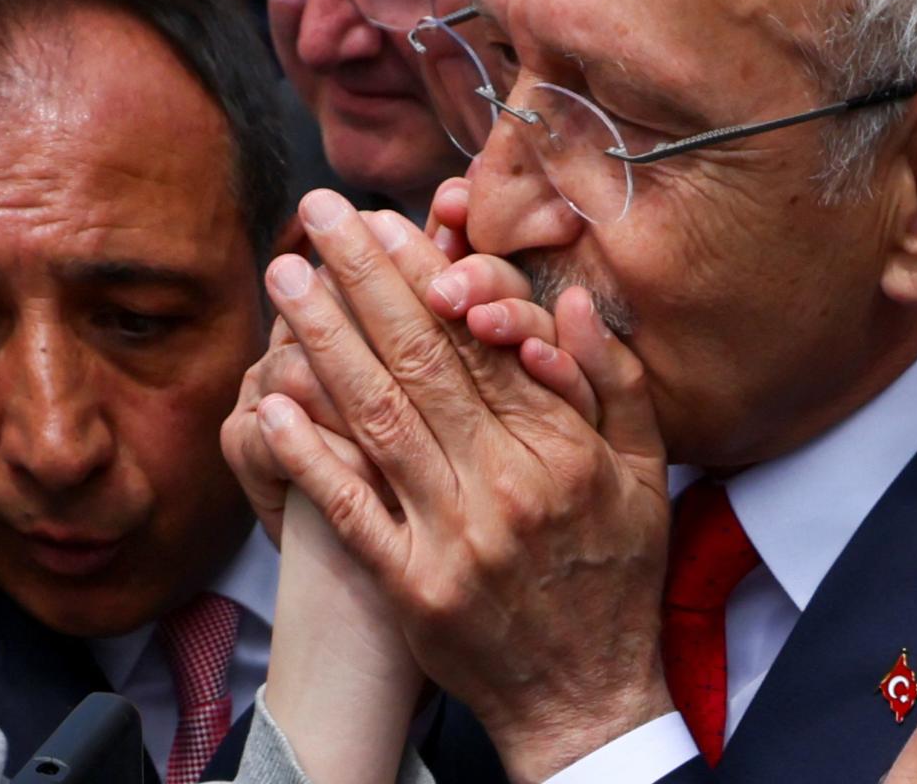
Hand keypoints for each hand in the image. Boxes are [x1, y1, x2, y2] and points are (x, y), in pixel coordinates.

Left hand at [257, 189, 671, 783]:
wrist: (585, 702)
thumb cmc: (612, 579)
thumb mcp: (643, 479)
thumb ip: (614, 386)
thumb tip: (574, 303)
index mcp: (565, 449)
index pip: (483, 340)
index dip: (426, 273)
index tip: (384, 220)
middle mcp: (508, 485)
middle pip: (422, 359)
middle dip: (363, 277)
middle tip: (315, 215)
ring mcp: (454, 537)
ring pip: (379, 417)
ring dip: (325, 340)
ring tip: (285, 278)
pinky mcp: (411, 586)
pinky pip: (350, 509)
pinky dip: (309, 455)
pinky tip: (272, 402)